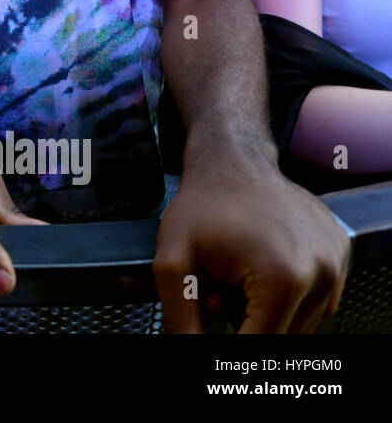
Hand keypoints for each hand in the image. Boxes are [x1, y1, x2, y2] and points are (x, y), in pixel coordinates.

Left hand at [154, 159, 348, 332]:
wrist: (232, 161)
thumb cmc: (201, 206)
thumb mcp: (173, 264)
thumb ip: (180, 318)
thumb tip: (187, 352)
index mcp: (284, 280)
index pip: (262, 346)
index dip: (234, 349)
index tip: (215, 315)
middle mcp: (321, 273)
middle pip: (284, 335)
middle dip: (247, 321)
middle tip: (219, 287)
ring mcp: (336, 262)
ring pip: (301, 320)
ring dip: (267, 309)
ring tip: (238, 274)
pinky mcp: (340, 252)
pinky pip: (316, 298)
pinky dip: (287, 293)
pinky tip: (261, 264)